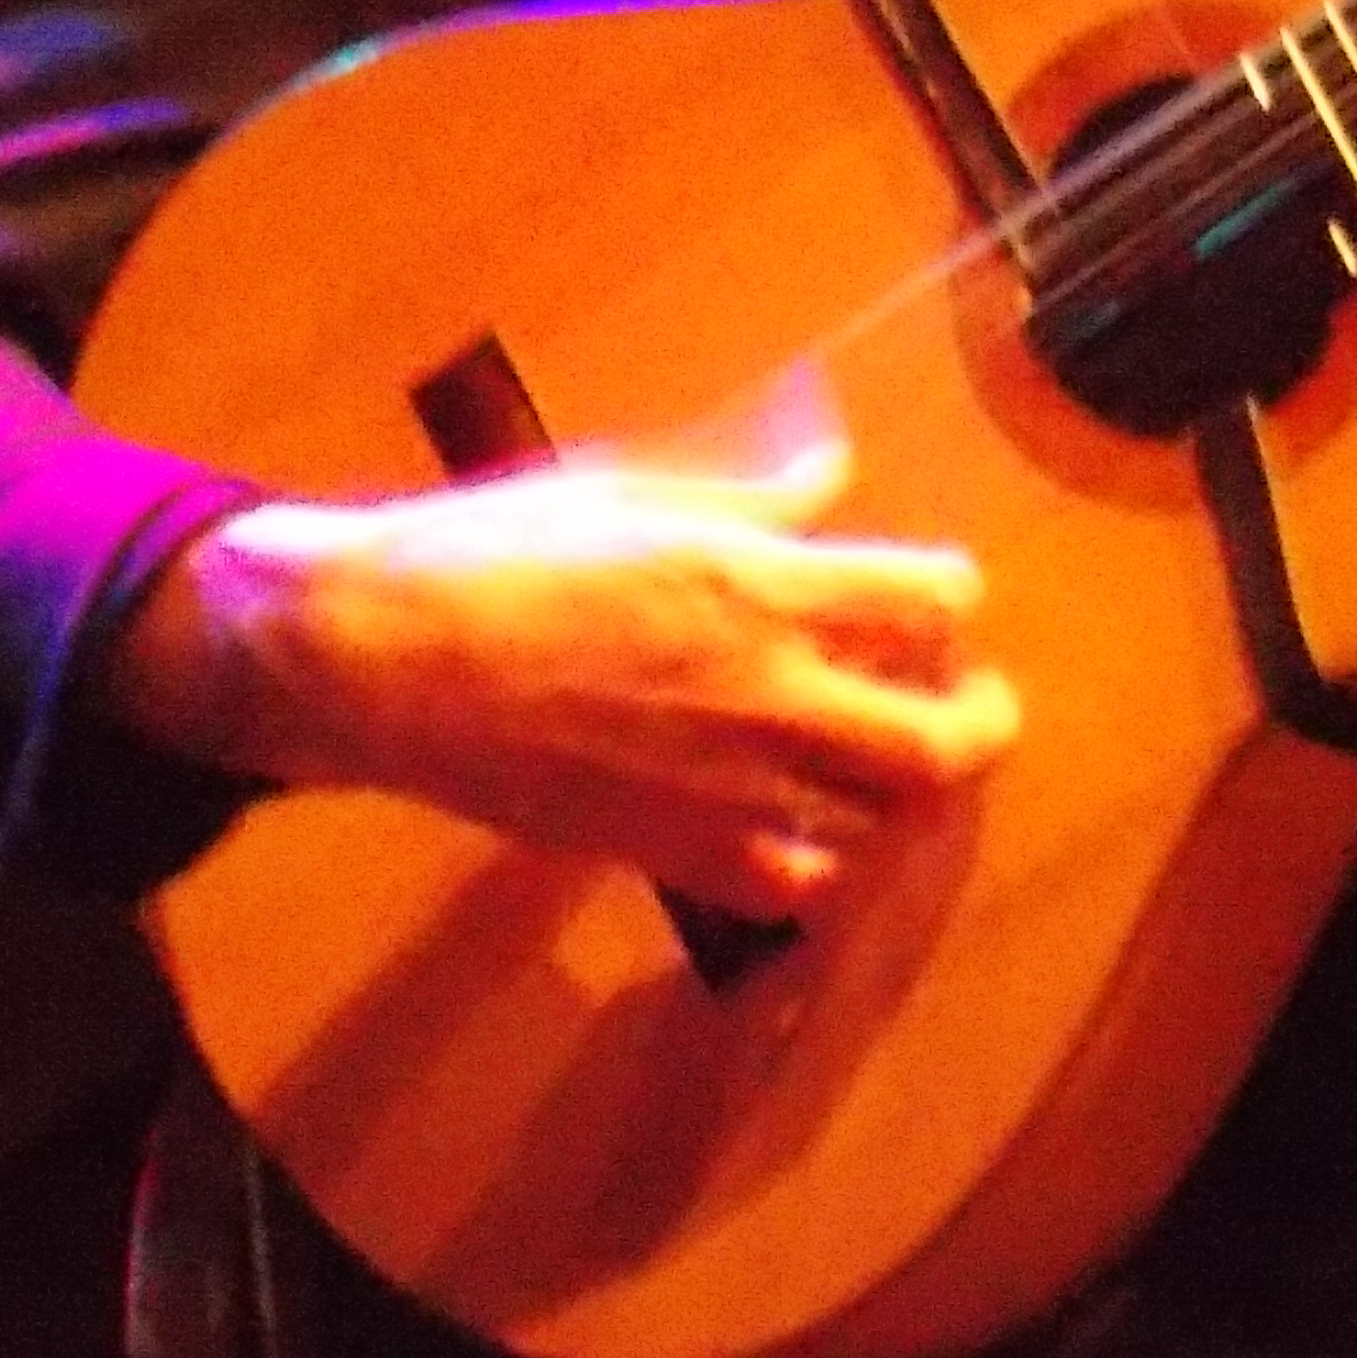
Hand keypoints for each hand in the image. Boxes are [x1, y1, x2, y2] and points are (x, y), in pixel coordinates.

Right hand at [109, 418, 1021, 920]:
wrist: (375, 660)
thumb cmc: (494, 551)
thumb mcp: (634, 490)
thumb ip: (752, 498)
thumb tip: (832, 474)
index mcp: (756, 583)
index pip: (934, 598)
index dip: (950, 594)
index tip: (932, 595)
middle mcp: (762, 690)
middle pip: (941, 741)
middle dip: (980, 719)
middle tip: (971, 699)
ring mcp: (719, 782)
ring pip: (879, 819)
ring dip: (898, 785)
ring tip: (883, 755)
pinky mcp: (664, 848)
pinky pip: (790, 884)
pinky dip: (815, 861)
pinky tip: (802, 825)